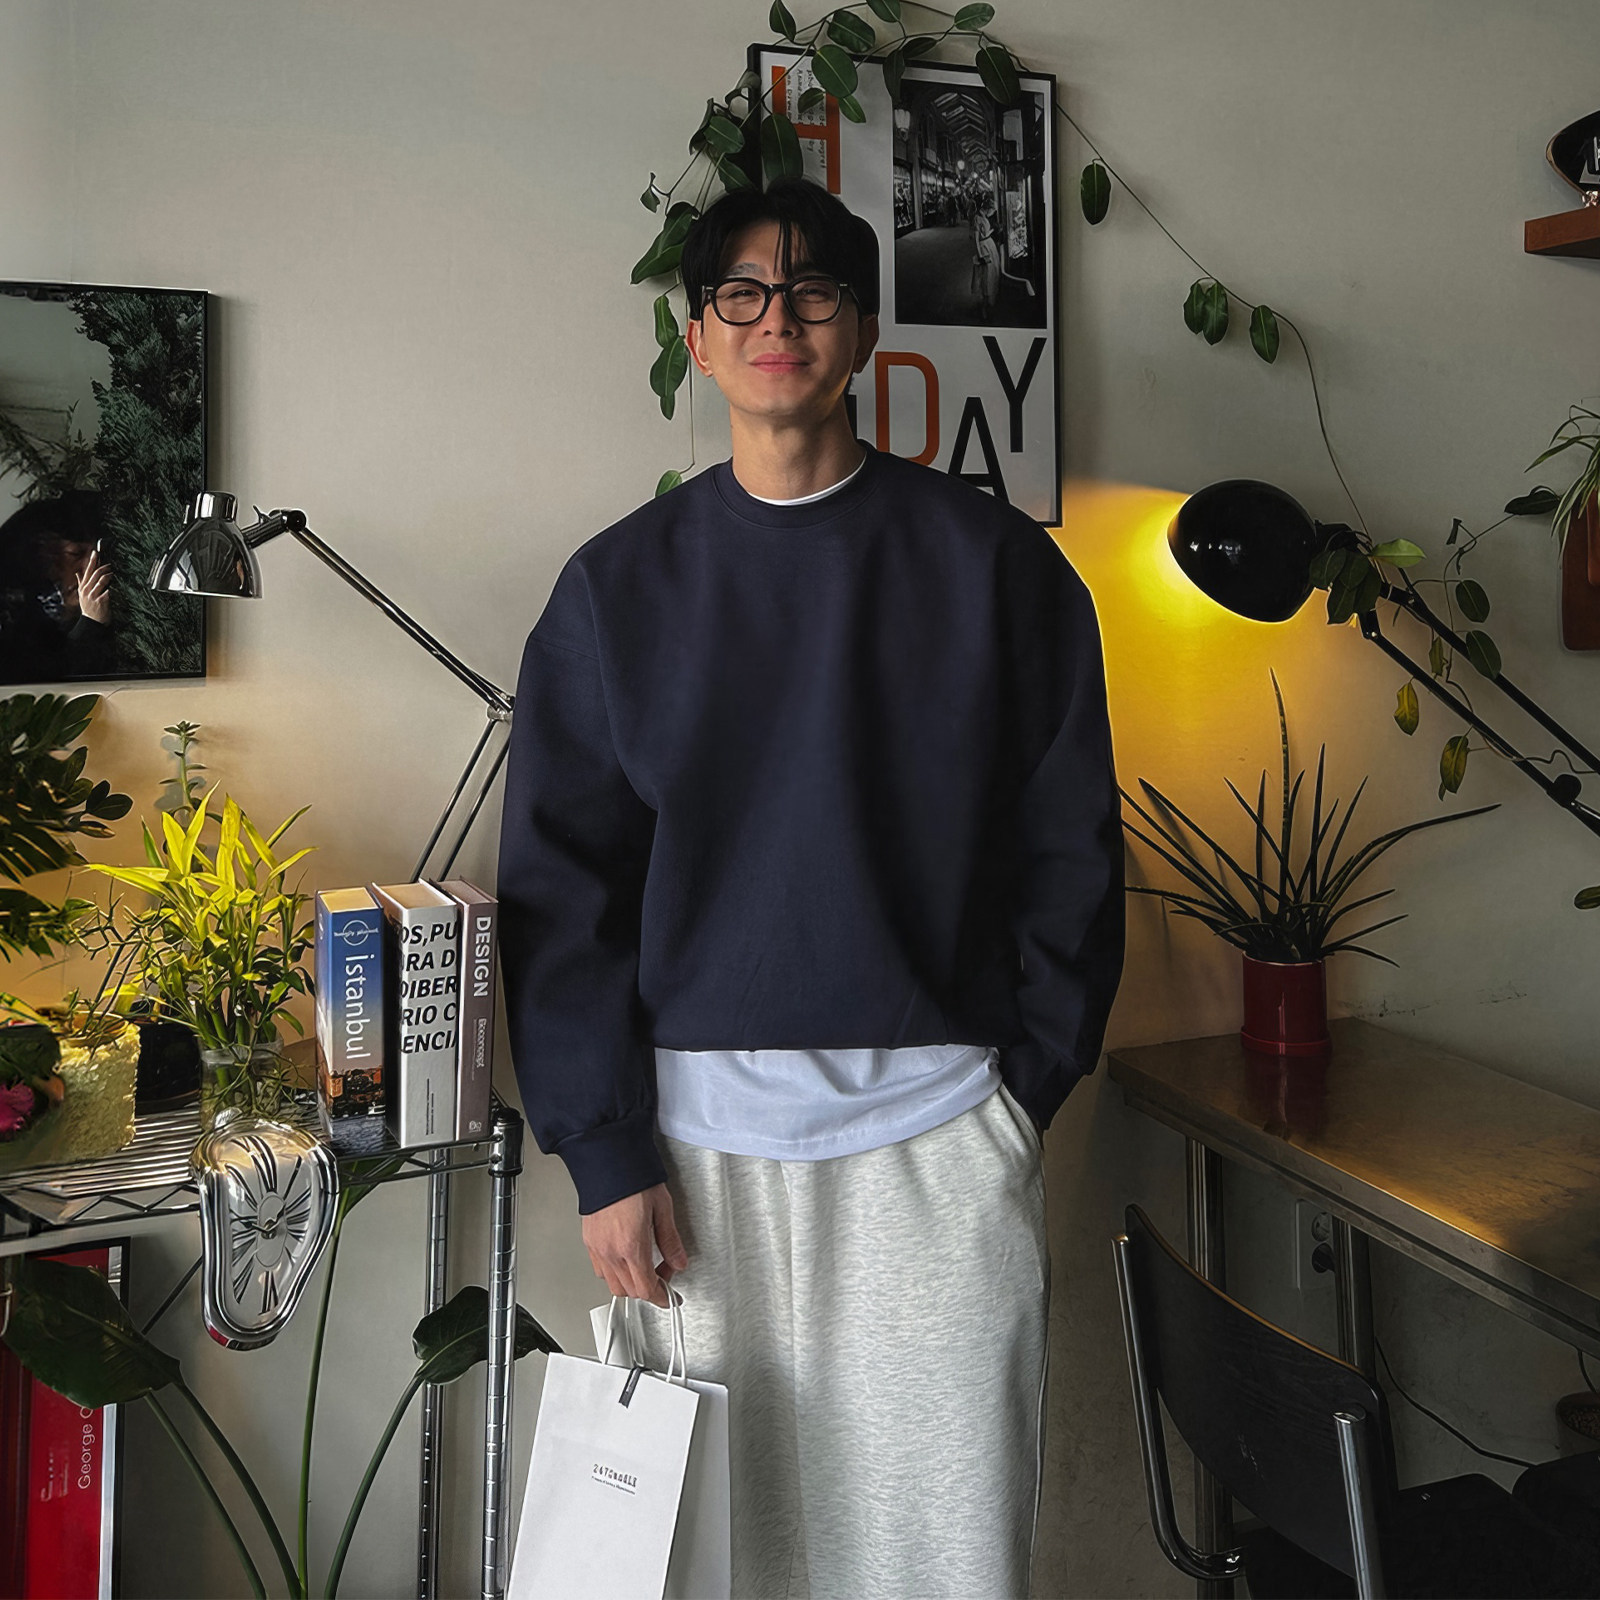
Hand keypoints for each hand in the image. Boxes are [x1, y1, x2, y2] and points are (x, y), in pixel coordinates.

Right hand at [77, 551, 110, 625]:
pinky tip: (113, 582)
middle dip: (102, 566)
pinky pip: (107, 589)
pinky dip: (110, 585)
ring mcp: (93, 595)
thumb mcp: (82, 595)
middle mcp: (86, 590)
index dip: (92, 561)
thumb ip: (81, 583)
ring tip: (112, 572)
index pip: (87, 571)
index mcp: (83, 587)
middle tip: (109, 563)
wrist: (92, 622)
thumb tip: (78, 573)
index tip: (96, 553)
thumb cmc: (90, 608)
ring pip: (100, 580)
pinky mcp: (101, 600)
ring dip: (108, 574)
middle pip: (94, 573)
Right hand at [581, 1183, 687, 1308]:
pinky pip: (601, 1270)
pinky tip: (626, 1259)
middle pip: (630, 1291)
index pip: (646, 1289)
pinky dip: (615, 1273)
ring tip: (645, 1265)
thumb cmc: (633, 1179)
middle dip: (649, 1288)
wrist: (606, 1161)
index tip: (671, 1297)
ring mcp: (597, 1247)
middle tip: (663, 1272)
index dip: (661, 1297)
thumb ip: (670, 1239)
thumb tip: (679, 1260)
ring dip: (631, 1283)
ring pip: (614, 1284)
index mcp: (631, 1246)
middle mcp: (611, 1251)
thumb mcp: (662, 1207)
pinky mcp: (589, 1241)